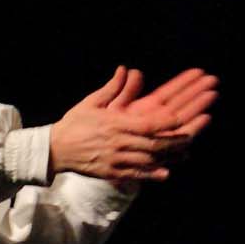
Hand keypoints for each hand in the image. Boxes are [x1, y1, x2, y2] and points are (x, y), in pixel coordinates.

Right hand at [50, 65, 216, 181]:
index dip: (166, 123)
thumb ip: (112, 88)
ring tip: (185, 155)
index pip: (147, 124)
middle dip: (174, 141)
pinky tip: (166, 173)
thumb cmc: (73, 124)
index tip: (181, 119)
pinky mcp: (110, 172)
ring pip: (147, 159)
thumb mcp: (91, 102)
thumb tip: (125, 69)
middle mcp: (117, 142)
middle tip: (191, 137)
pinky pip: (135, 174)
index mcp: (114, 123)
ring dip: (167, 158)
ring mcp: (114, 159)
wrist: (53, 149)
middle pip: (153, 143)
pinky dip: (151, 174)